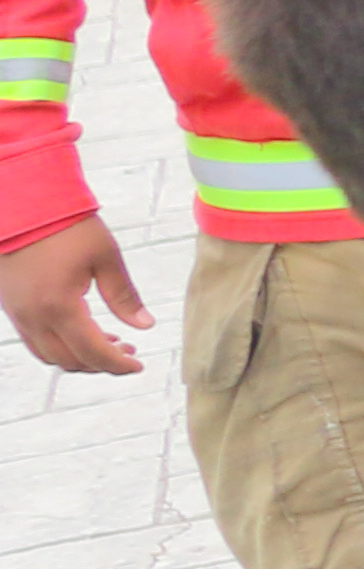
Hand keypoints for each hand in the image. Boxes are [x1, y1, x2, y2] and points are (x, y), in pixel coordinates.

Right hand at [3, 213, 147, 376]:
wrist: (21, 203)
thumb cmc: (66, 225)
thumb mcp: (105, 257)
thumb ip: (124, 295)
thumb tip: (145, 326)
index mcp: (59, 307)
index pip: (93, 352)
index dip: (118, 365)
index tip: (138, 366)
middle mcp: (33, 316)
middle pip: (69, 361)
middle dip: (101, 364)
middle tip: (128, 352)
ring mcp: (17, 313)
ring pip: (48, 354)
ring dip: (79, 356)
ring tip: (109, 342)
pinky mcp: (10, 305)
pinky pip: (34, 339)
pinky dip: (59, 344)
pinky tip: (82, 329)